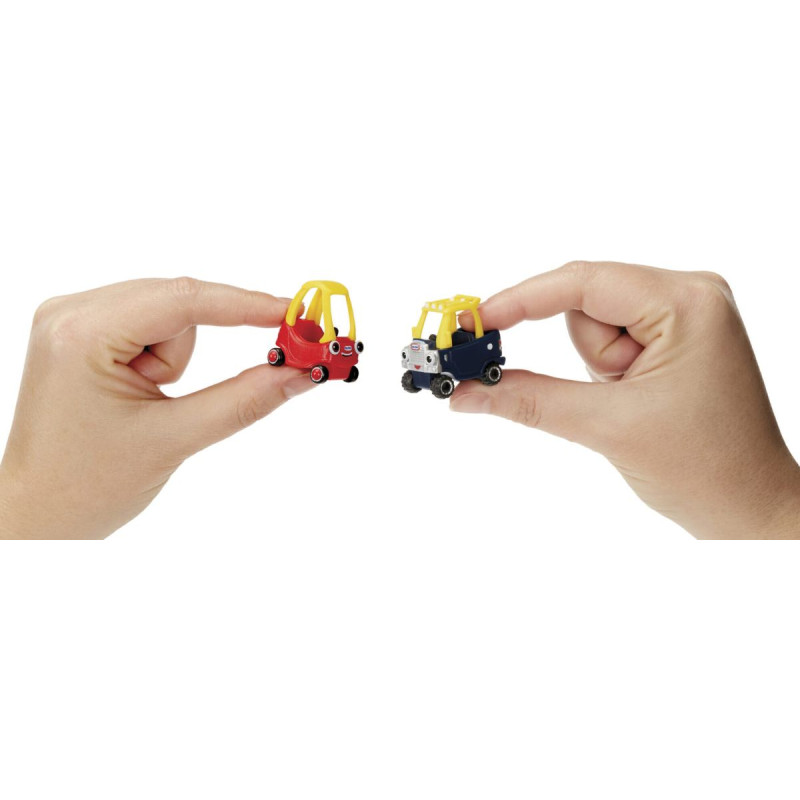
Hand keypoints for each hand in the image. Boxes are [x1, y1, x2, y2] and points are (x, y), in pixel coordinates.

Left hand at [0, 278, 314, 538]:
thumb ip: (244, 400)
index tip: (294, 316)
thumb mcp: (175, 439)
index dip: (247, 305)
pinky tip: (145, 390)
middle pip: (176, 302)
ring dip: (177, 359)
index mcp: (82, 333)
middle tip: (264, 362)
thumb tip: (299, 374)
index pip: (183, 300)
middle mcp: (71, 312)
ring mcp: (72, 319)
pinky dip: (165, 356)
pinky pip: (149, 325)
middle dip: (205, 344)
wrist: (40, 513)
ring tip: (153, 404)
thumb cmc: (88, 485)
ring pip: (166, 315)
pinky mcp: (80, 332)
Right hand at [451, 261, 799, 538]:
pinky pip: (610, 340)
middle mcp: (690, 295)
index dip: (520, 300)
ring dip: (596, 371)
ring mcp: (684, 314)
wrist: (748, 508)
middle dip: (586, 359)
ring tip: (632, 405)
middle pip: (587, 305)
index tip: (474, 324)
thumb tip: (466, 390)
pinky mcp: (674, 336)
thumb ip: (527, 400)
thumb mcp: (606, 427)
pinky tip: (635, 400)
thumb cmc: (704, 470)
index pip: (583, 282)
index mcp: (687, 303)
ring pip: (594, 326)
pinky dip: (604, 372)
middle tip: (601, 399)